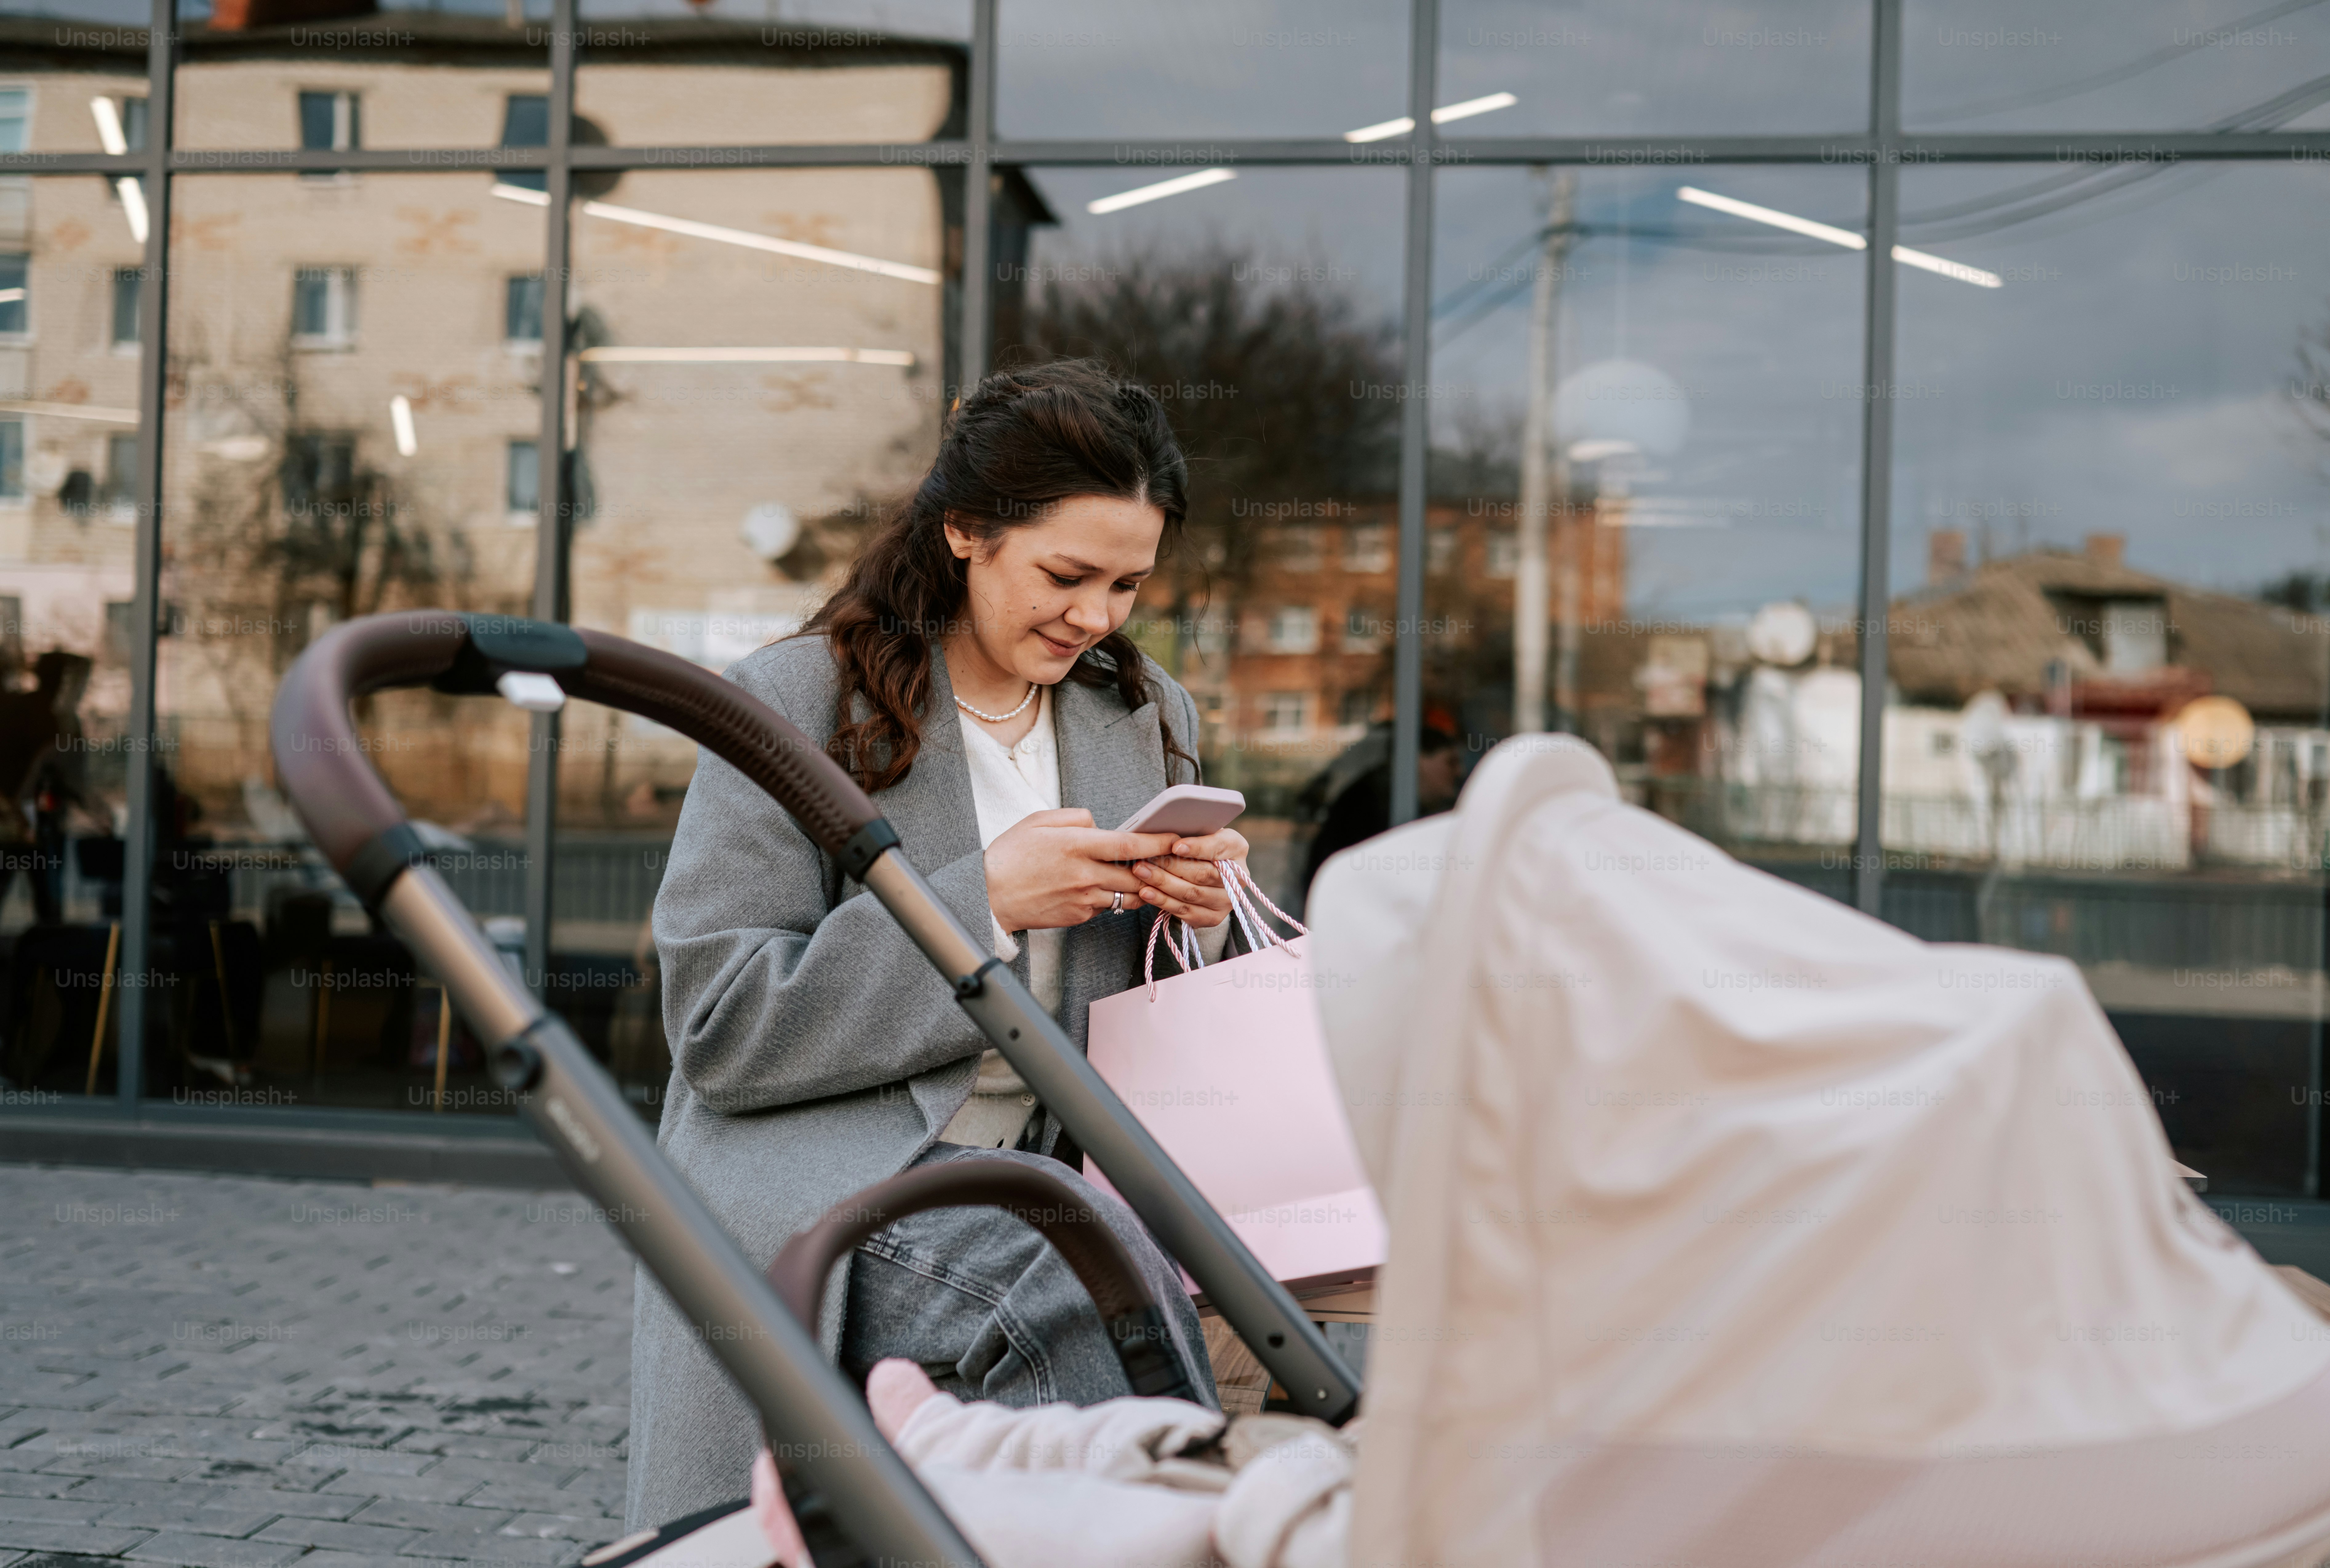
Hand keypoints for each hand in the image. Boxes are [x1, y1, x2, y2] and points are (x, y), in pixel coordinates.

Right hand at [984, 808, 1177, 932]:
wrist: (988, 895)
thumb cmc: (1011, 854)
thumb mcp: (1039, 821)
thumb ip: (1075, 818)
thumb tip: (1099, 824)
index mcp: (1077, 845)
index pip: (1131, 844)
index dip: (1158, 842)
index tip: (1175, 838)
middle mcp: (1085, 874)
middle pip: (1138, 874)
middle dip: (1157, 868)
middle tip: (1167, 860)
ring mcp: (1083, 899)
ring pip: (1127, 895)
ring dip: (1137, 886)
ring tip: (1138, 874)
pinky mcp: (1078, 917)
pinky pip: (1105, 907)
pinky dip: (1109, 897)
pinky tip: (1100, 888)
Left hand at [1130, 828, 1250, 928]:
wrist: (1207, 874)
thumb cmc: (1199, 846)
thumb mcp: (1200, 832)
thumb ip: (1190, 830)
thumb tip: (1166, 830)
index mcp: (1237, 848)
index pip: (1218, 847)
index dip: (1197, 847)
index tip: (1175, 845)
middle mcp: (1239, 878)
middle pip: (1202, 874)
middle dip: (1171, 866)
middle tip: (1145, 859)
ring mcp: (1227, 901)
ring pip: (1191, 893)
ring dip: (1162, 883)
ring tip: (1140, 872)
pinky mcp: (1213, 918)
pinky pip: (1184, 911)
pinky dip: (1162, 901)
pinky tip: (1145, 891)